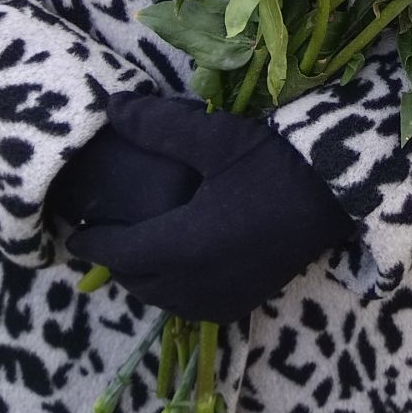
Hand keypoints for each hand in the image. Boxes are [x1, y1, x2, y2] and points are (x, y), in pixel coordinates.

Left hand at [68, 90, 355, 323]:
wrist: (338, 194)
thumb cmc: (276, 163)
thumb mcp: (217, 138)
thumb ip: (159, 126)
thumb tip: (111, 106)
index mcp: (184, 246)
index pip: (119, 253)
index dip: (92, 241)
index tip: (73, 231)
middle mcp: (197, 284)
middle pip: (136, 280)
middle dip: (117, 259)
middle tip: (105, 233)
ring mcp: (221, 299)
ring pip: (161, 297)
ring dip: (144, 276)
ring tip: (138, 246)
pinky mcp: (242, 302)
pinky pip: (189, 305)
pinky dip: (173, 288)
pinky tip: (178, 264)